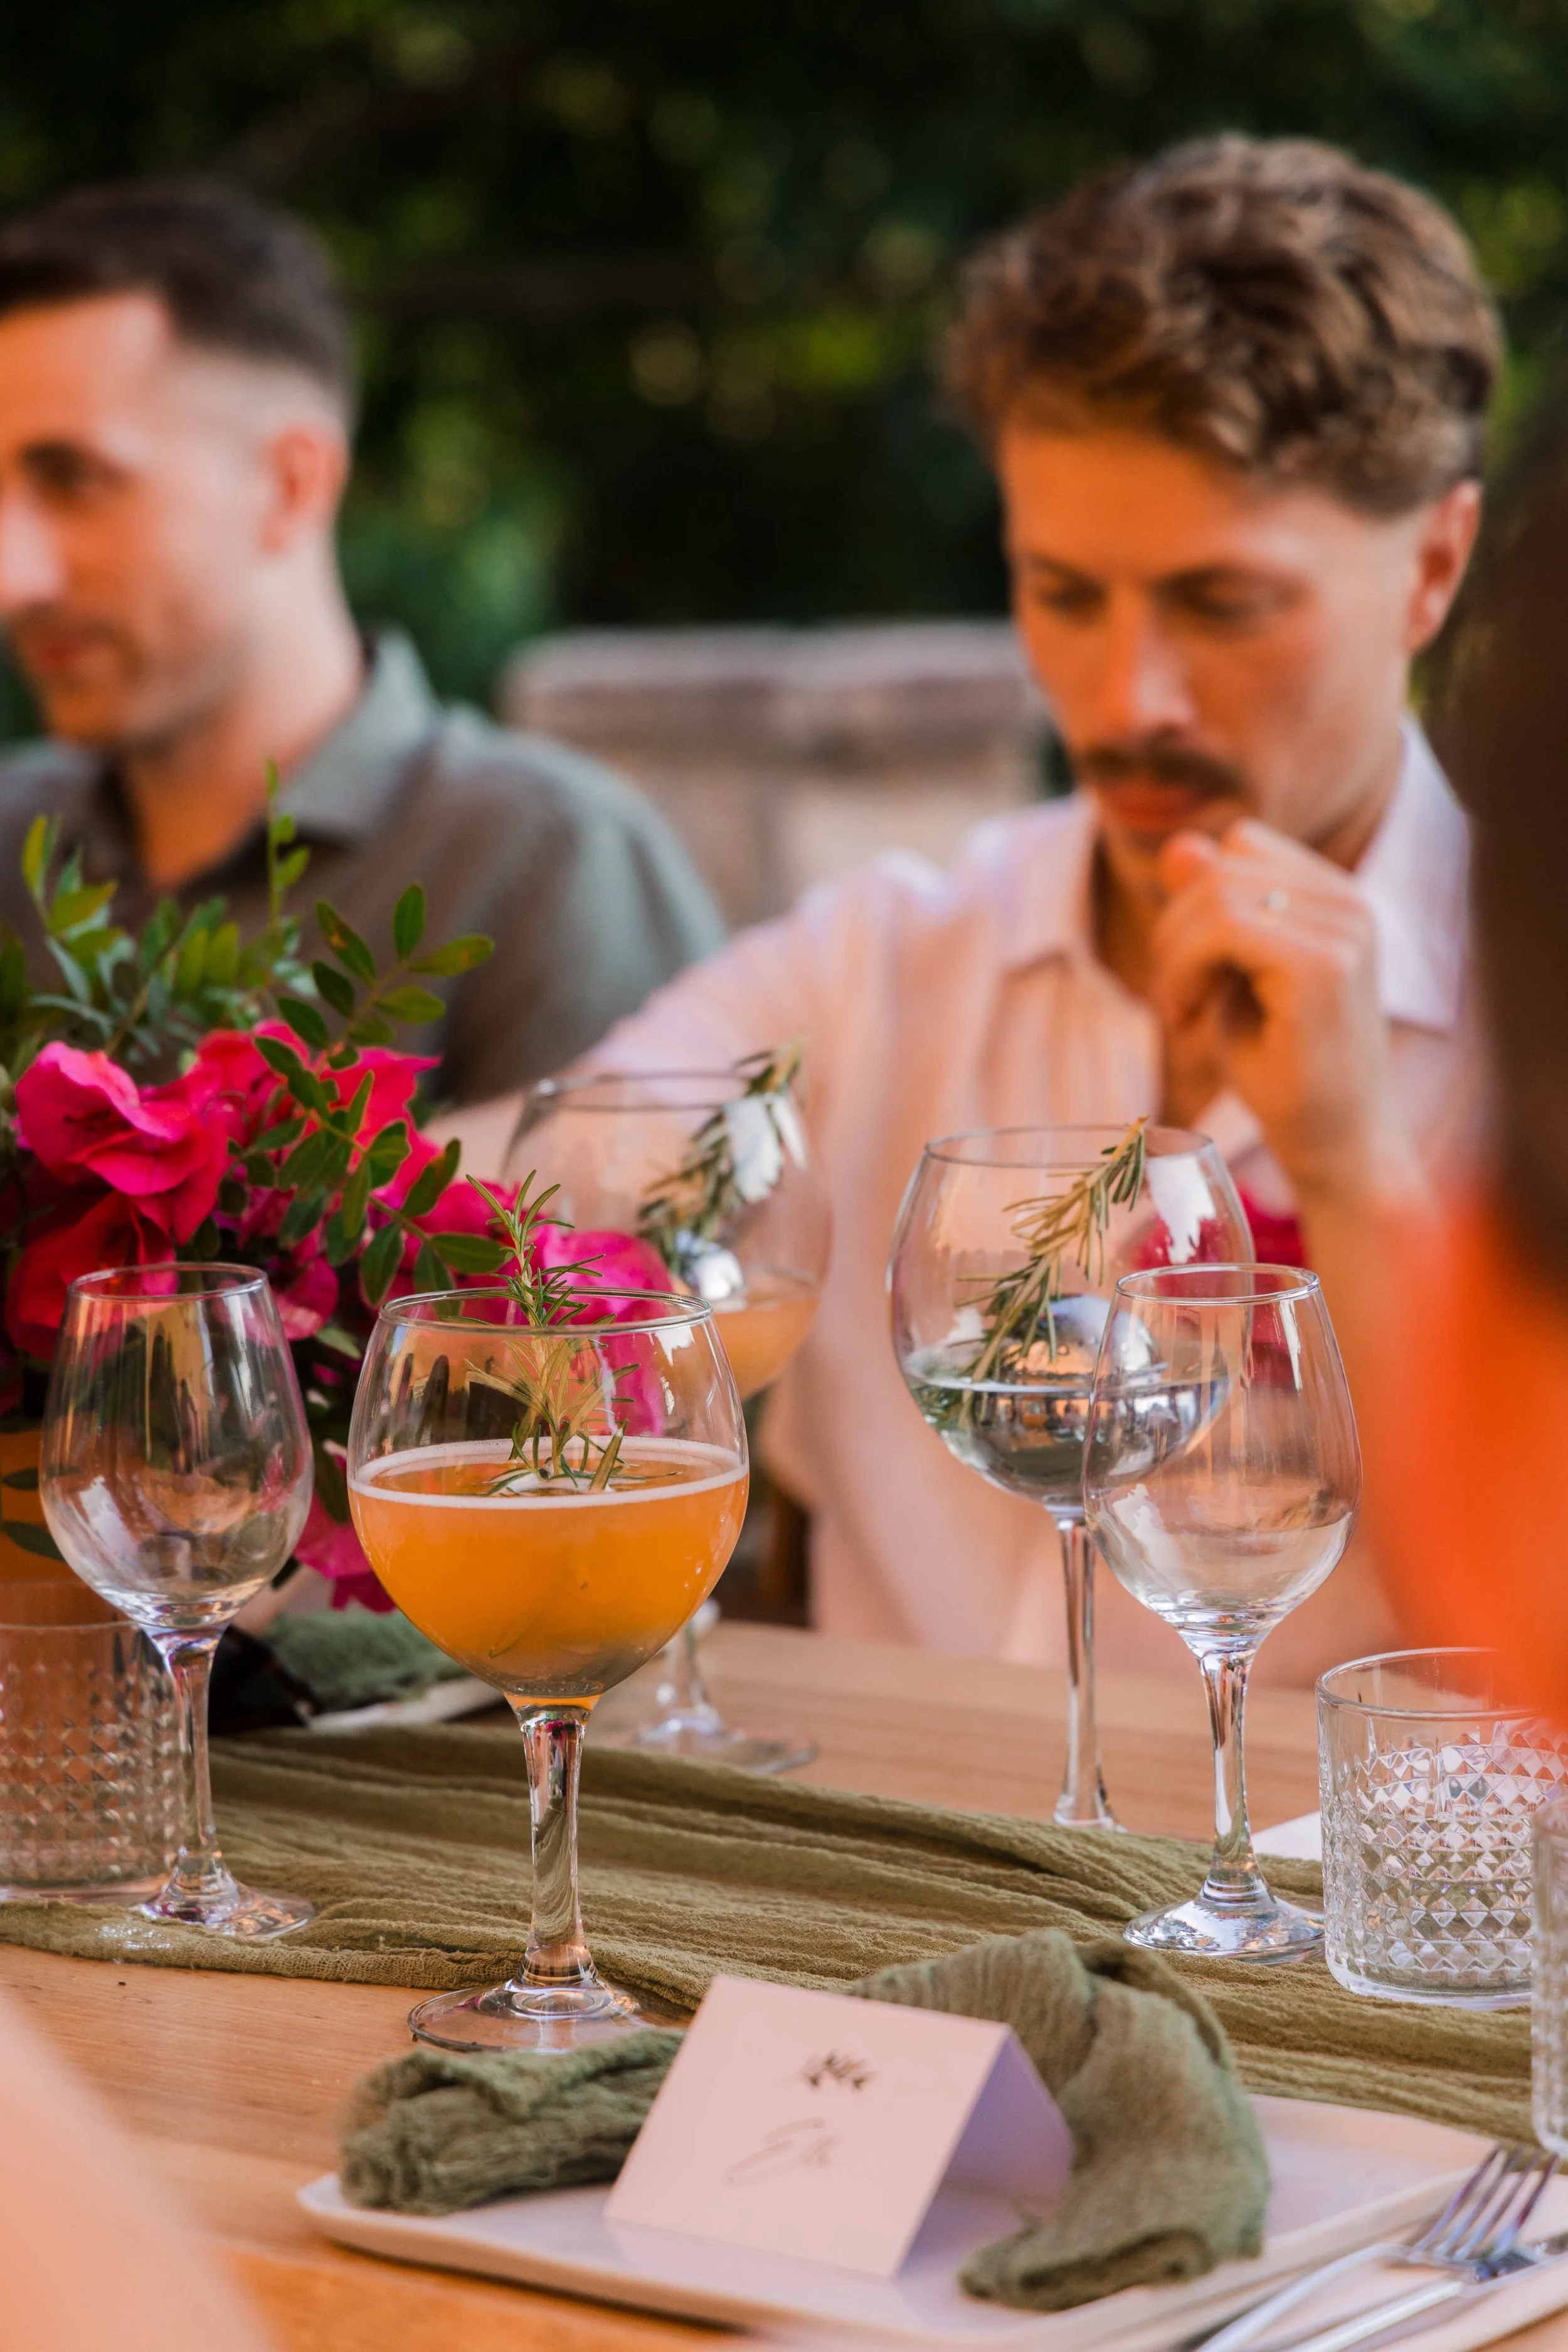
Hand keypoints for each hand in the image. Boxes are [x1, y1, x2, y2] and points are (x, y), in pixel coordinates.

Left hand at [1149, 821, 1423, 1211]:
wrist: (1334, 1147)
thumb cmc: (1283, 1068)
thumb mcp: (1232, 975)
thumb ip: (1210, 911)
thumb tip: (1178, 844)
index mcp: (1337, 897)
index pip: (1240, 847)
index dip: (1194, 901)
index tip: (1187, 975)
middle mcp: (1350, 903)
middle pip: (1224, 863)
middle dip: (1175, 930)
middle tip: (1174, 1002)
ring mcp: (1345, 931)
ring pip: (1217, 893)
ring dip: (1174, 956)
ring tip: (1180, 1013)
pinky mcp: (1326, 968)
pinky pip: (1223, 929)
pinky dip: (1184, 972)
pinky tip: (1188, 1020)